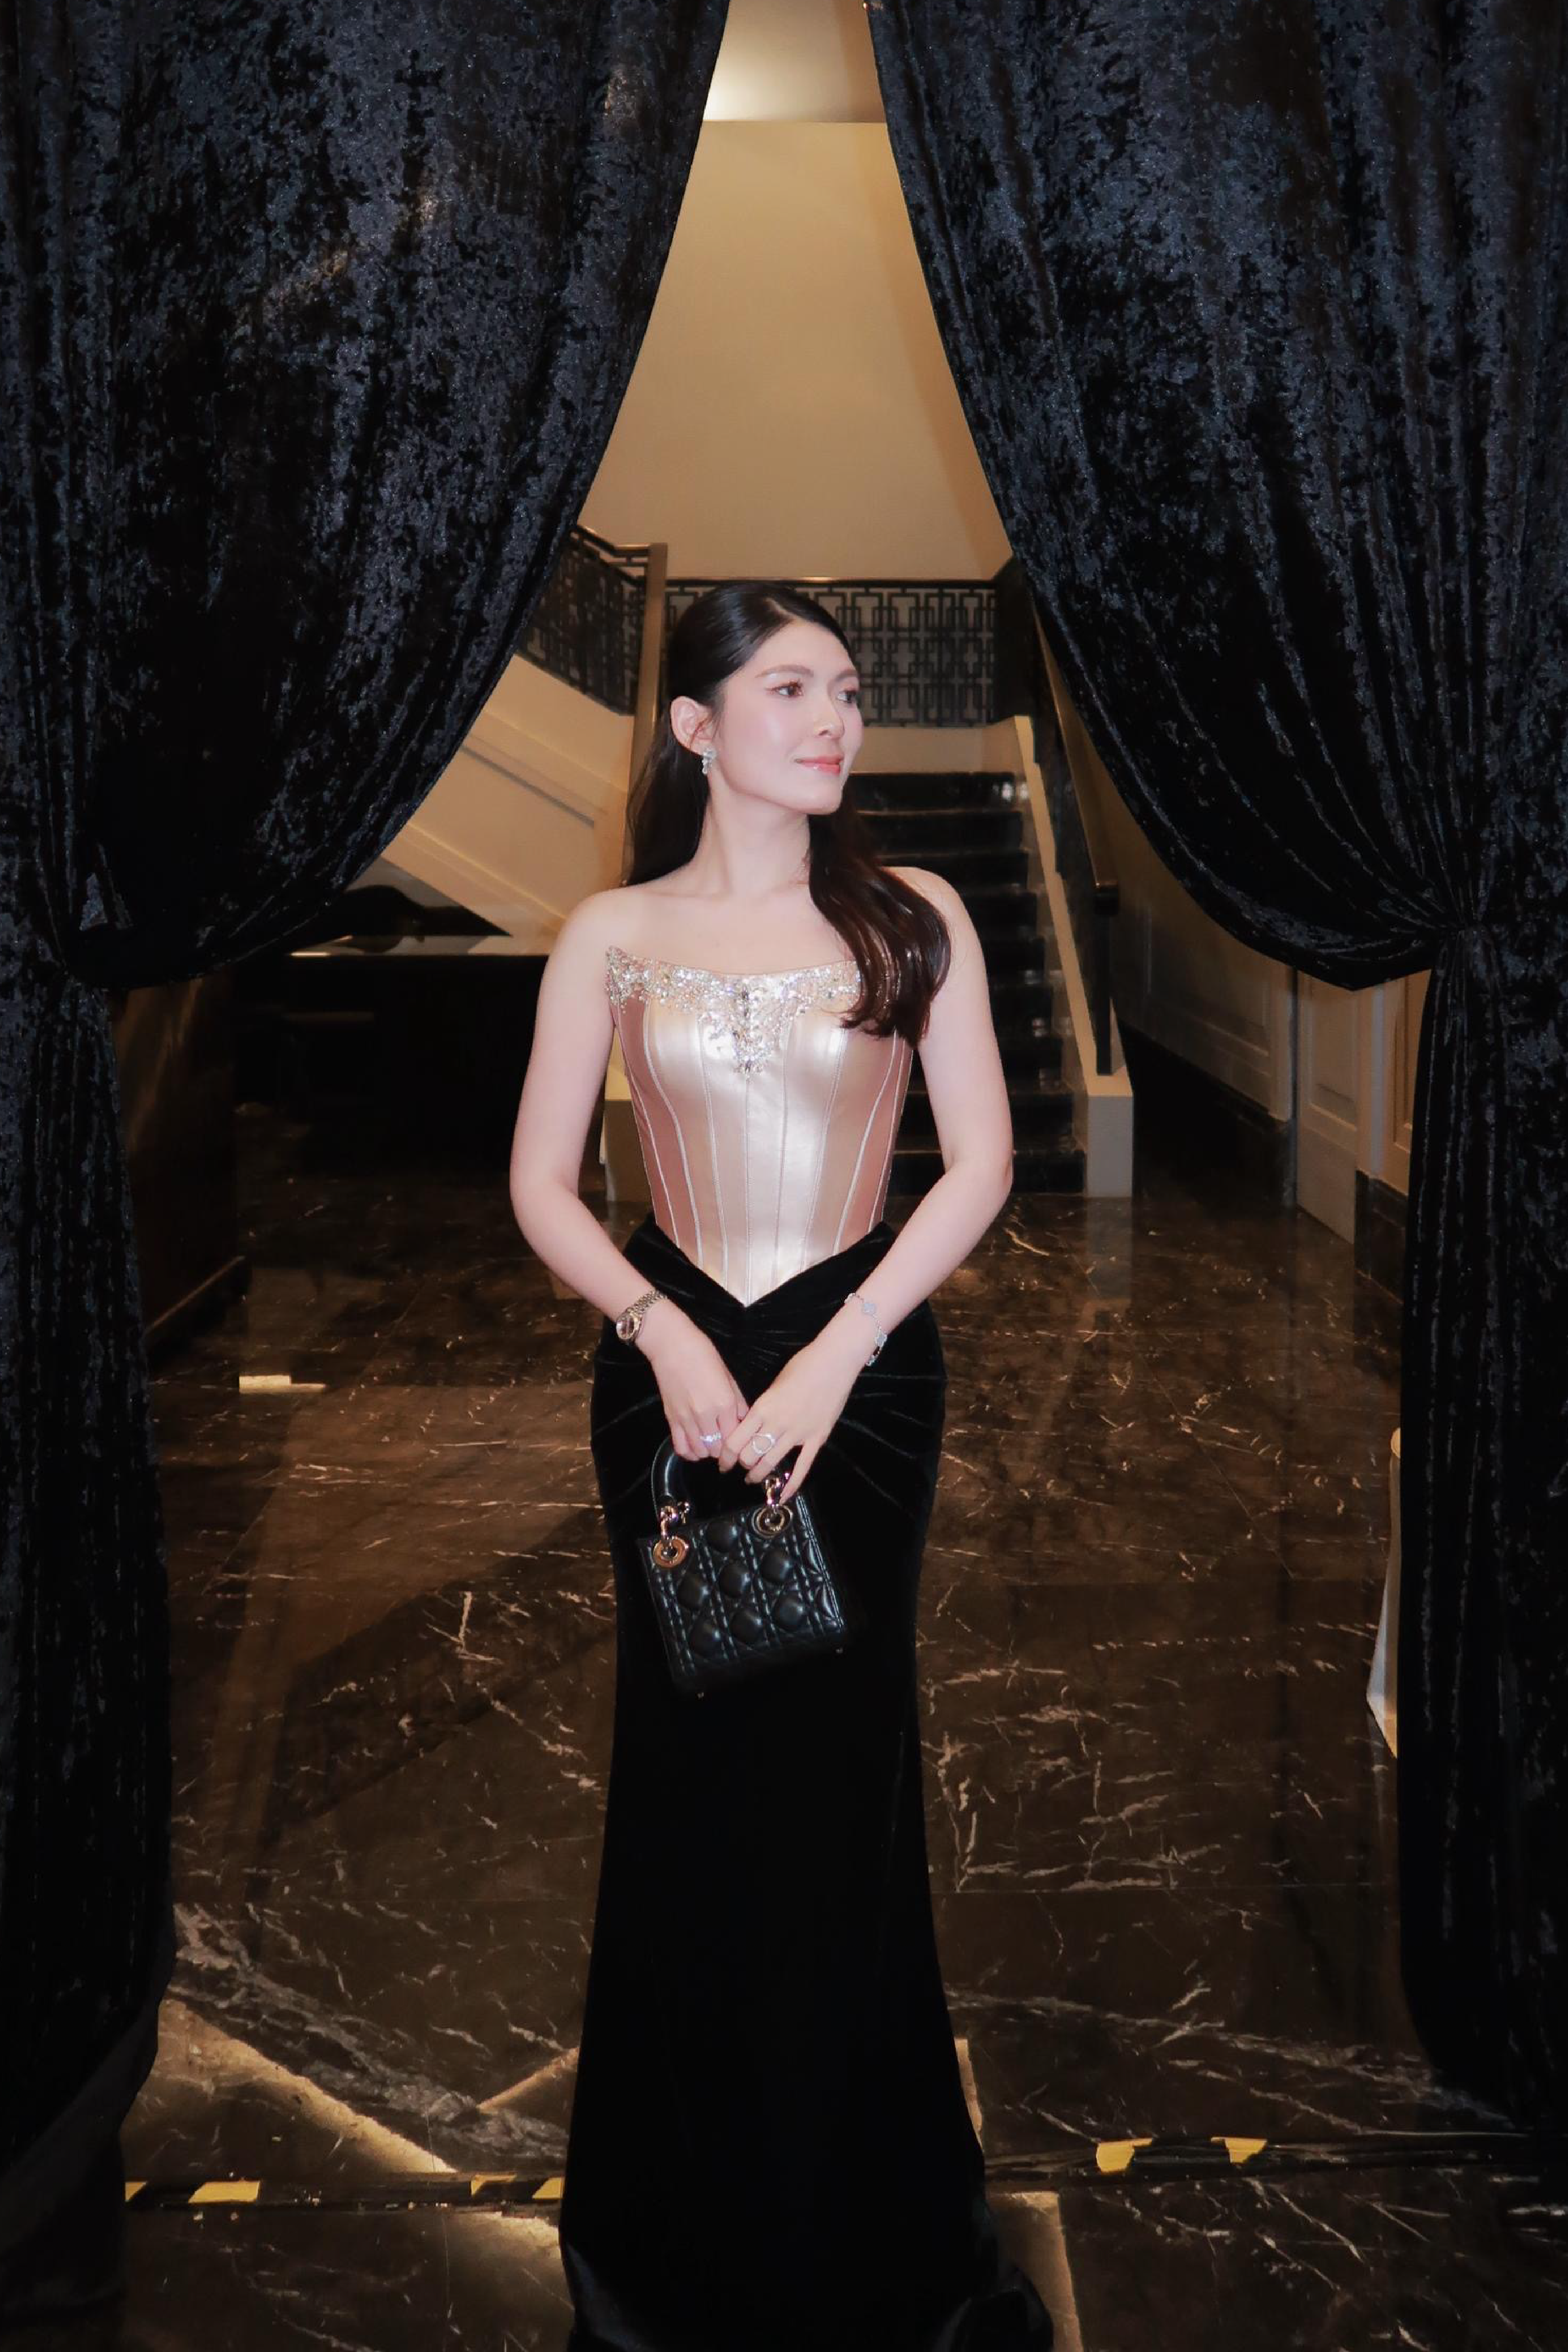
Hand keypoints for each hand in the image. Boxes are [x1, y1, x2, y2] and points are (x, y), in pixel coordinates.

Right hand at [637, 1303, 749, 1464]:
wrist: (671, 1345)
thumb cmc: (702, 1353)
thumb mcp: (728, 1374)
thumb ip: (738, 1401)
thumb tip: (745, 1419)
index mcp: (724, 1403)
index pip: (736, 1436)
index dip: (739, 1440)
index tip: (739, 1437)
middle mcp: (706, 1415)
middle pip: (719, 1448)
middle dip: (724, 1448)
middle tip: (725, 1438)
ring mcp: (686, 1419)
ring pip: (701, 1451)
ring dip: (708, 1450)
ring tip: (711, 1441)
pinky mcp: (671, 1419)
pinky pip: (681, 1447)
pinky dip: (690, 1452)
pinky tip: (696, 1445)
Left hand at [715, 1307, 869, 1503]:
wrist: (834, 1362)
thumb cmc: (803, 1365)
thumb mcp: (774, 1384)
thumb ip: (763, 1407)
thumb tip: (752, 1423)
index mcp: (762, 1408)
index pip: (736, 1440)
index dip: (725, 1455)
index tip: (722, 1461)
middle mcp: (777, 1423)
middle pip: (750, 1454)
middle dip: (741, 1464)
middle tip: (739, 1466)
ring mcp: (798, 1433)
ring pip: (771, 1462)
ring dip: (758, 1474)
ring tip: (752, 1478)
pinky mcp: (816, 1438)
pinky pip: (802, 1467)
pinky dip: (791, 1485)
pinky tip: (781, 1497)